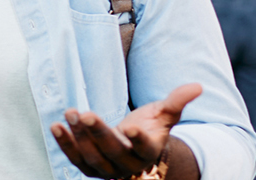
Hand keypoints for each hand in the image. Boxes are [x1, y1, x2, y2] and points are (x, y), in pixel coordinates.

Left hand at [51, 83, 200, 178]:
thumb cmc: (150, 127)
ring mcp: (109, 169)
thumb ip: (177, 101)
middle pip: (113, 151)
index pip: (145, 147)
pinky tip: (57, 126)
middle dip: (98, 133)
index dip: (138, 138)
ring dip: (79, 135)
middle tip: (85, 113)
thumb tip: (197, 86)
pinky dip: (65, 144)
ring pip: (93, 156)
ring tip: (71, 112)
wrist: (134, 147)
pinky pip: (76, 159)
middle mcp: (130, 164)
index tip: (131, 126)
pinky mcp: (90, 169)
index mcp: (150, 150)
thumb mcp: (163, 114)